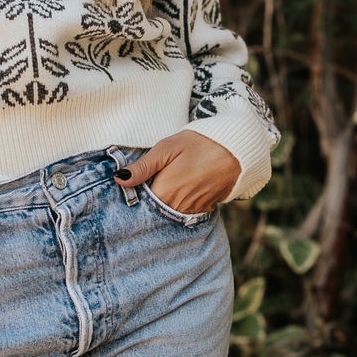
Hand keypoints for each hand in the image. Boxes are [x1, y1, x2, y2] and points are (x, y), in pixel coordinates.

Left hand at [115, 129, 239, 214]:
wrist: (237, 150)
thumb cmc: (200, 143)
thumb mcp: (167, 148)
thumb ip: (143, 166)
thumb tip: (119, 179)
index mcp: (164, 192)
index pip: (138, 203)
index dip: (133, 196)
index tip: (129, 188)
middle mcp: (177, 206)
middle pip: (152, 211)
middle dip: (146, 203)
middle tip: (145, 187)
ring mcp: (192, 210)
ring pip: (168, 213)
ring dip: (162, 205)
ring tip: (163, 187)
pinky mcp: (204, 209)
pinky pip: (184, 213)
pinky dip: (178, 205)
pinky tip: (179, 191)